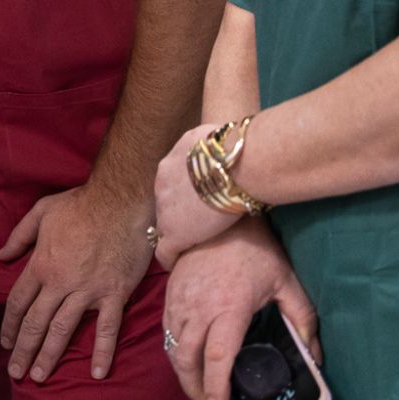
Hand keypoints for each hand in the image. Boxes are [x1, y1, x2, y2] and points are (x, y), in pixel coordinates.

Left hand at [0, 184, 152, 381]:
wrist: (122, 200)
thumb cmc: (82, 204)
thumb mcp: (42, 212)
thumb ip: (19, 236)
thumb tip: (0, 256)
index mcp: (41, 264)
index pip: (19, 302)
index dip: (10, 326)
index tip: (5, 343)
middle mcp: (60, 283)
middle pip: (36, 322)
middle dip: (24, 350)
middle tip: (15, 373)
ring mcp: (88, 291)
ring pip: (63, 329)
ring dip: (49, 355)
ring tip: (39, 377)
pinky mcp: (114, 294)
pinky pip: (107, 328)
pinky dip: (103, 352)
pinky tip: (97, 373)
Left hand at [152, 124, 243, 267]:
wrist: (237, 166)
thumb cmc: (234, 147)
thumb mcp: (212, 135)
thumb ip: (205, 145)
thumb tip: (218, 144)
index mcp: (169, 165)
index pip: (171, 185)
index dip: (183, 196)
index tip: (195, 204)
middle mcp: (161, 186)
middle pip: (166, 204)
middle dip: (179, 213)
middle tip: (197, 224)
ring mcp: (165, 211)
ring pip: (165, 226)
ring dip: (178, 233)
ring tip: (190, 245)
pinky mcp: (175, 234)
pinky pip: (165, 252)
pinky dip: (171, 258)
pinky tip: (178, 264)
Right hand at [162, 218, 318, 399]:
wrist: (217, 212)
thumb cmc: (255, 248)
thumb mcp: (286, 281)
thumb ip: (302, 318)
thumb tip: (316, 355)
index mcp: (228, 308)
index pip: (217, 358)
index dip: (215, 389)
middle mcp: (198, 309)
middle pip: (186, 361)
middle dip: (194, 389)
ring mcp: (179, 301)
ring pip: (173, 348)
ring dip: (183, 372)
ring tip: (199, 386)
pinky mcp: (169, 294)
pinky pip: (167, 332)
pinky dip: (175, 351)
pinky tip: (188, 357)